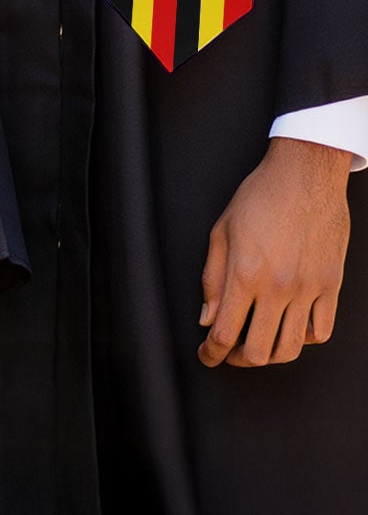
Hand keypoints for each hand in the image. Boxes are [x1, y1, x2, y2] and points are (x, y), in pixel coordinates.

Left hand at [199, 135, 350, 367]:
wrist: (305, 176)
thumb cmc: (259, 197)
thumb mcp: (221, 231)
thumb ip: (212, 279)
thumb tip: (207, 318)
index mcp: (245, 273)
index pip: (225, 332)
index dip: (211, 353)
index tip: (206, 356)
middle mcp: (278, 288)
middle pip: (259, 351)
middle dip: (237, 360)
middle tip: (227, 353)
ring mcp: (309, 290)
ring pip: (292, 348)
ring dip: (269, 356)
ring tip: (255, 346)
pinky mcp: (331, 287)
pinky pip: (321, 331)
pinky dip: (303, 339)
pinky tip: (288, 329)